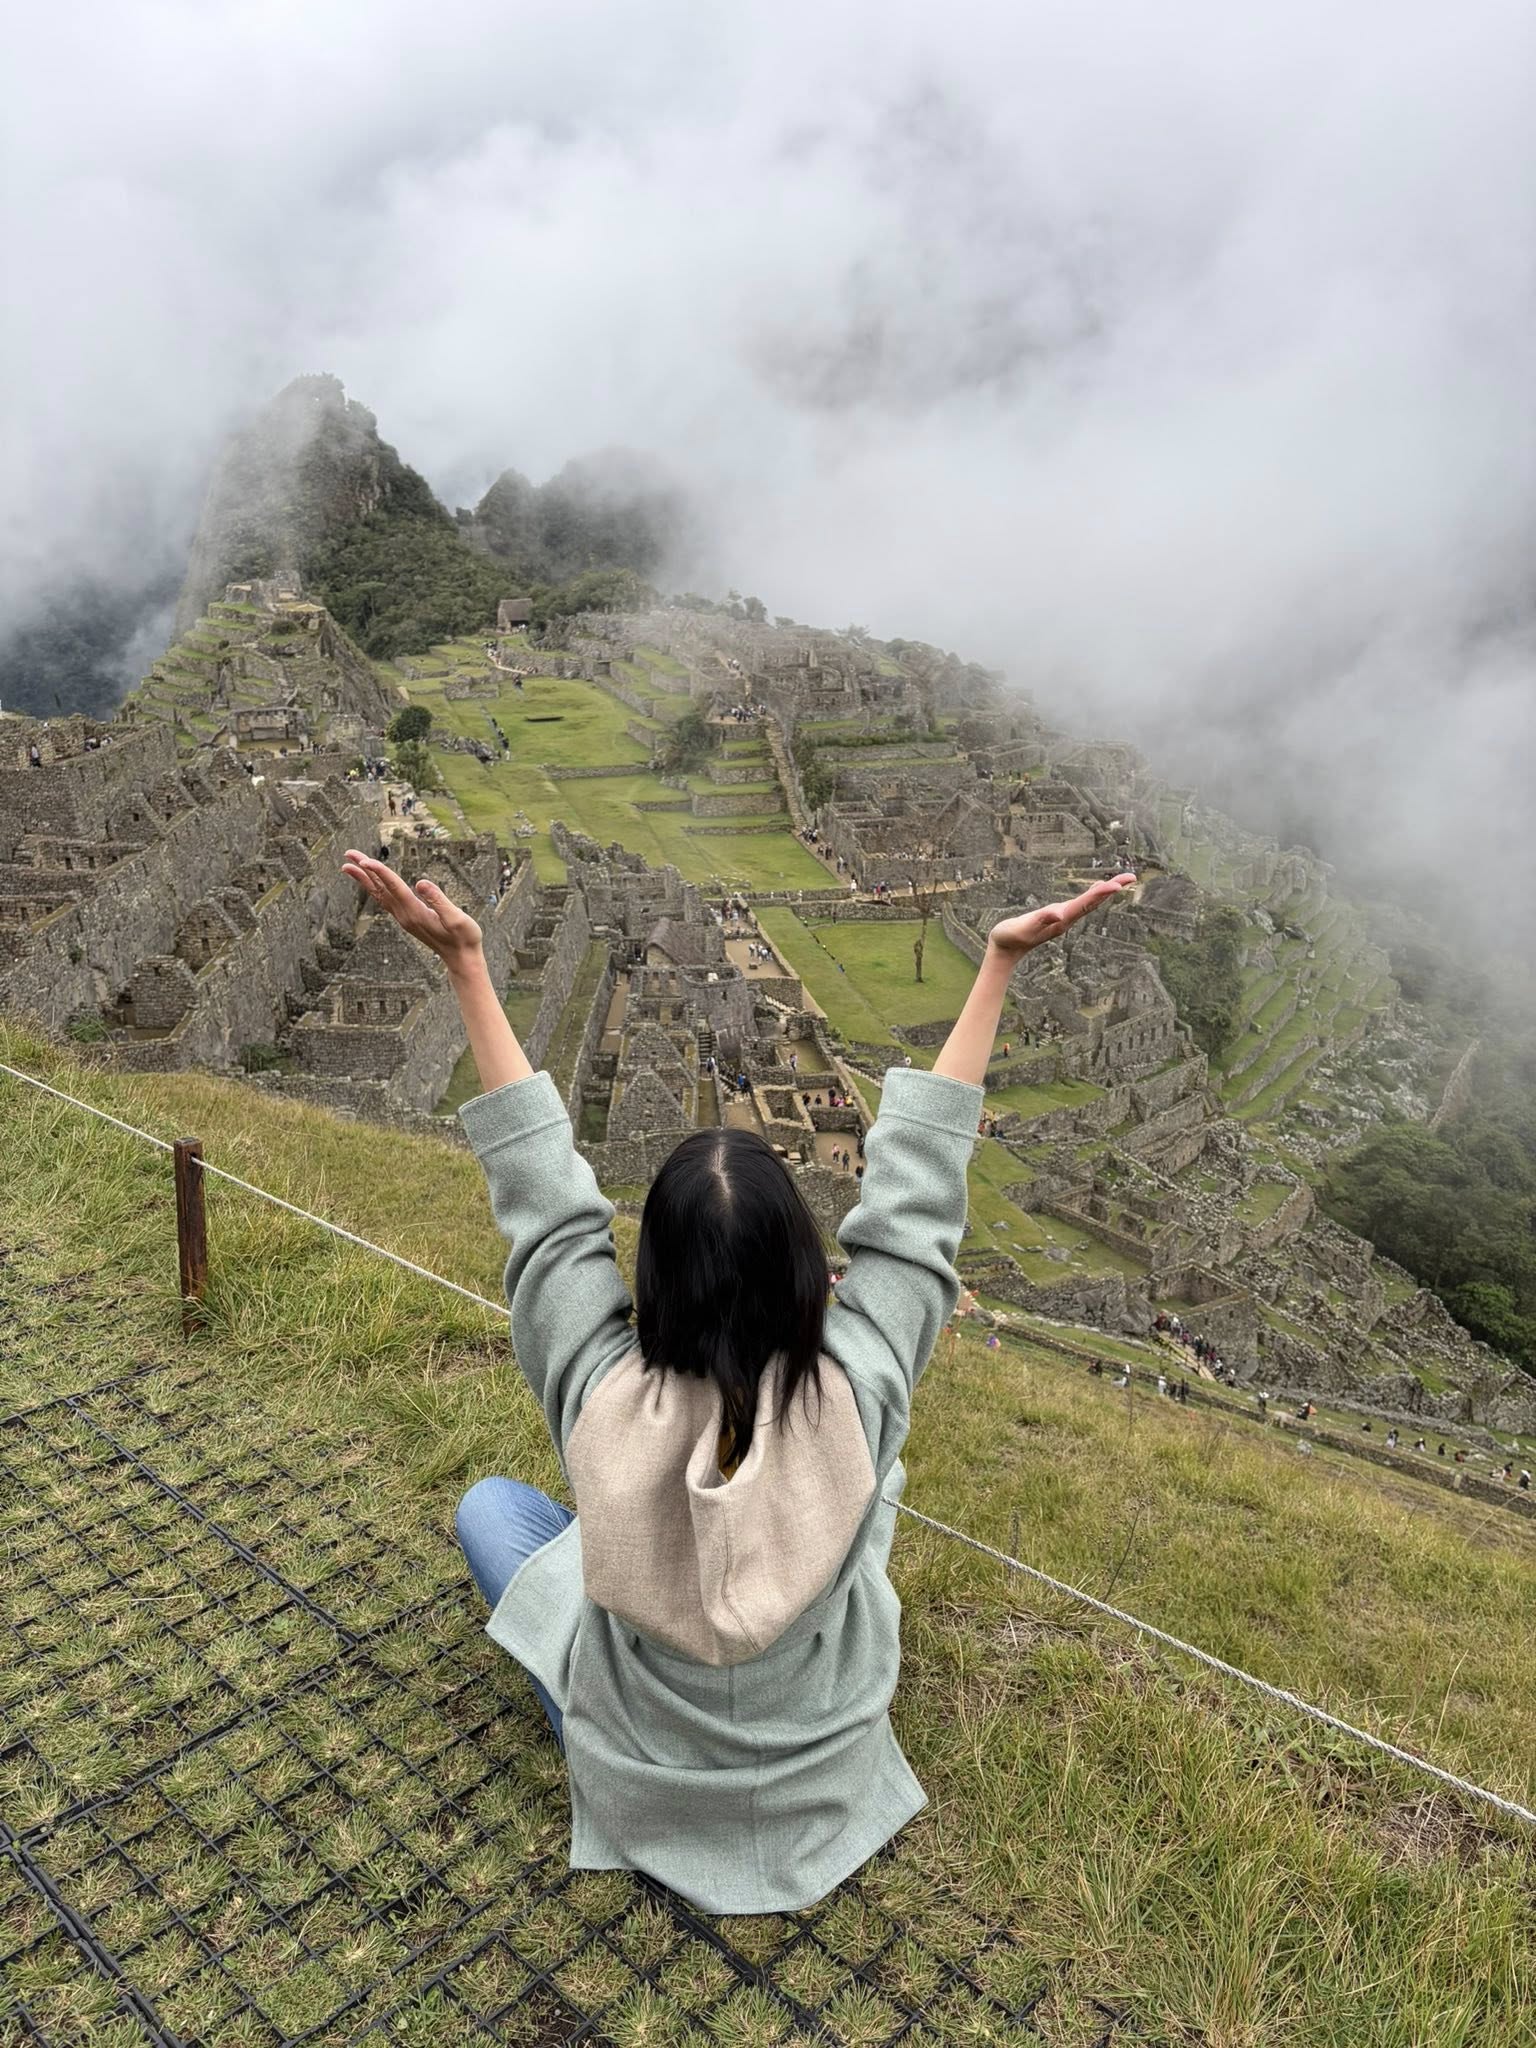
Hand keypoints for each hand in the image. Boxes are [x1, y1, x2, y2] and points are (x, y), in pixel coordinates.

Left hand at [341, 849, 483, 971]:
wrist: (461, 959)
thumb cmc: (464, 938)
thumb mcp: (457, 918)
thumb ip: (438, 900)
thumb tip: (421, 882)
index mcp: (415, 912)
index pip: (394, 887)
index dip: (380, 872)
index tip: (365, 860)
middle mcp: (405, 915)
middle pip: (380, 889)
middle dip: (364, 870)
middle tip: (348, 854)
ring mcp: (404, 918)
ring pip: (379, 895)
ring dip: (365, 878)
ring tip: (350, 865)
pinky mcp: (407, 919)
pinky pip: (385, 901)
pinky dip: (374, 888)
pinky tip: (371, 882)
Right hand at [986, 872, 1135, 960]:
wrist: (1005, 950)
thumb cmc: (1010, 936)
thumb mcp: (1023, 926)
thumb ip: (1041, 919)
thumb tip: (1060, 914)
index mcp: (1060, 920)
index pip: (1085, 904)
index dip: (1101, 893)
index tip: (1118, 884)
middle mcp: (1066, 919)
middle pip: (1093, 902)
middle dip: (1112, 889)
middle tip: (1131, 877)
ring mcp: (1063, 919)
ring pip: (1090, 903)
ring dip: (1106, 892)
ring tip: (1122, 881)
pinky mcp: (1058, 917)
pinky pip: (1081, 904)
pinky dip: (1093, 895)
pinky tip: (1098, 889)